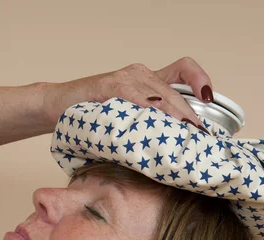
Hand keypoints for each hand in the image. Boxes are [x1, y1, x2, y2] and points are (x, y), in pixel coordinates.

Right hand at [42, 57, 213, 132]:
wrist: (55, 105)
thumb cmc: (89, 114)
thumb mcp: (122, 115)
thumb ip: (144, 122)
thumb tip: (171, 147)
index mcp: (145, 79)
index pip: (183, 69)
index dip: (201, 80)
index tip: (209, 100)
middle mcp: (139, 74)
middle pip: (175, 91)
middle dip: (191, 116)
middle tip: (199, 138)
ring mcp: (125, 79)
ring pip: (161, 95)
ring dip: (177, 116)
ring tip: (186, 135)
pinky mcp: (110, 87)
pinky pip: (138, 100)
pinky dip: (152, 113)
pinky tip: (159, 126)